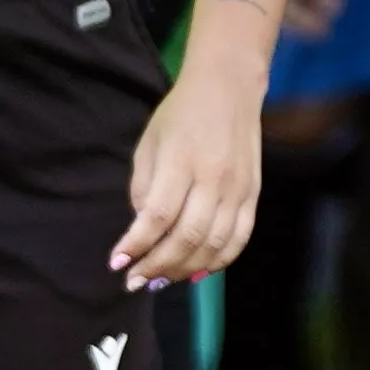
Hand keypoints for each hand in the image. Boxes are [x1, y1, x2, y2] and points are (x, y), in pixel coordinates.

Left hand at [116, 13, 273, 284]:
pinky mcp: (253, 194)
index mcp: (181, 161)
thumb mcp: (149, 143)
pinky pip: (238, 238)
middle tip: (134, 280)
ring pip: (213, 244)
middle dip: (156, 265)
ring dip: (184, 269)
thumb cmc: (180, 114)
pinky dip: (218, 261)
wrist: (229, 88)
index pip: (157, 216)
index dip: (136, 245)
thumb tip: (142, 231)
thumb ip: (143, 188)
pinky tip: (196, 272)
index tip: (116, 263)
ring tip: (160, 280)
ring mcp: (237, 188)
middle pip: (186, 236)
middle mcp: (213, 177)